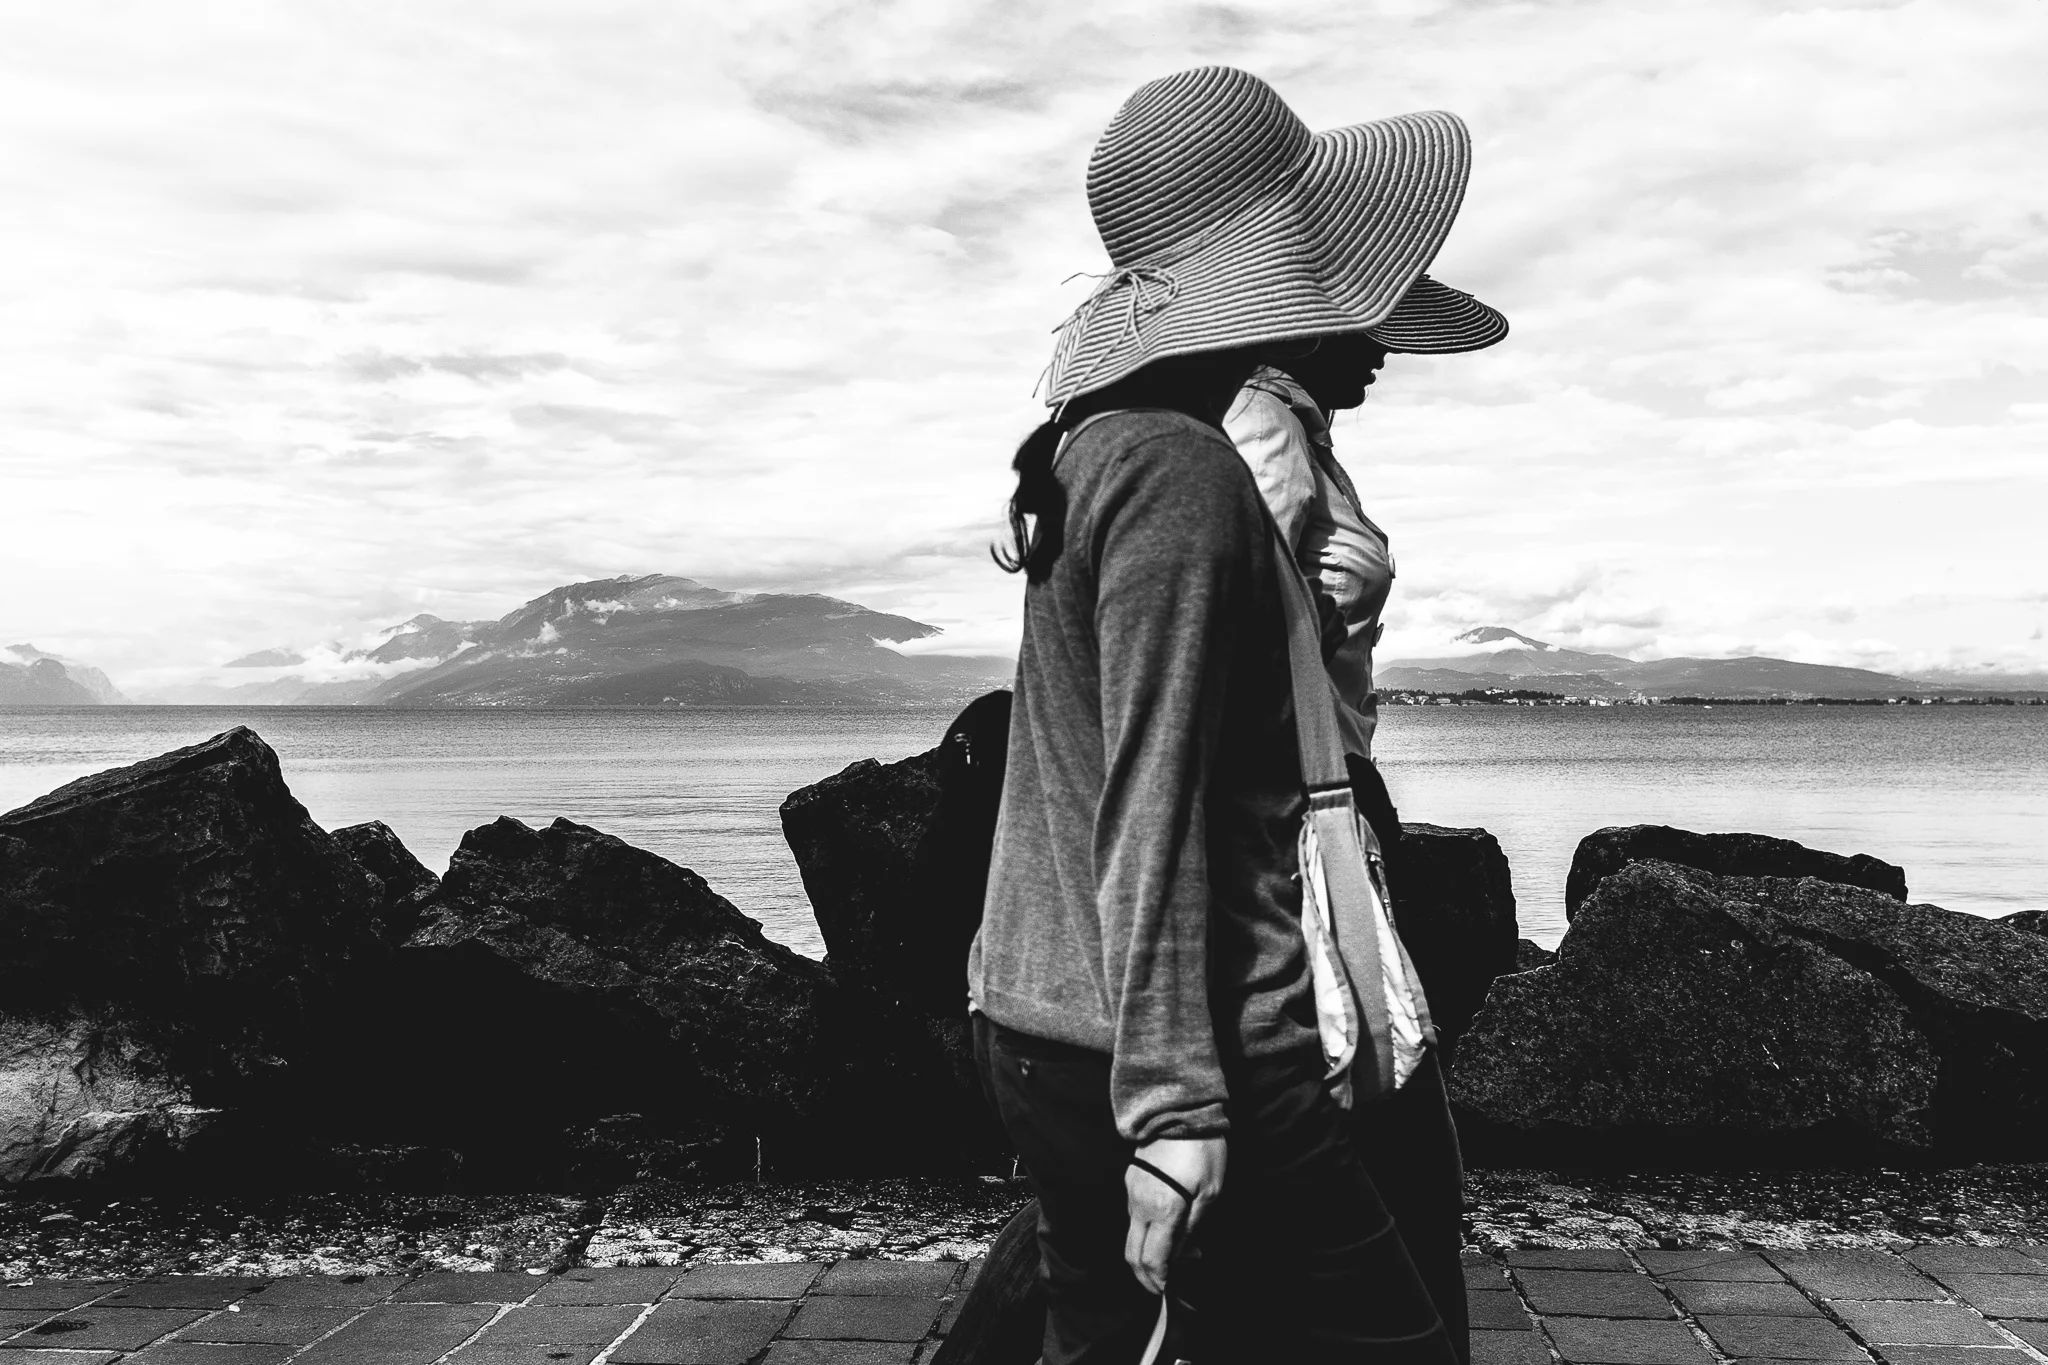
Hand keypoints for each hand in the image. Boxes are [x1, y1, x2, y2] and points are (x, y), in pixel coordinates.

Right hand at [1123, 1135, 1225, 1294]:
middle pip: (1132, 1254)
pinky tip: (1168, 1230)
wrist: (1179, 1111)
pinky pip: (1134, 1217)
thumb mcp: (1210, 1193)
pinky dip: (1147, 1232)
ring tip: (1176, 1256)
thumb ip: (1193, 1227)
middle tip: (1163, 1285)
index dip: (1159, 1280)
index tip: (1168, 1290)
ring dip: (1148, 1253)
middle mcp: (1140, 1205)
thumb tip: (1185, 1254)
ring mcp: (1132, 1192)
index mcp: (1162, 1210)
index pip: (1152, 1259)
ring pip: (1132, 1236)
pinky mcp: (1131, 1181)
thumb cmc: (1202, 1151)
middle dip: (1145, 1276)